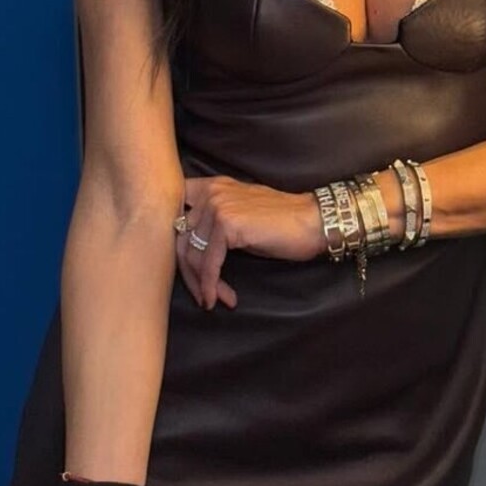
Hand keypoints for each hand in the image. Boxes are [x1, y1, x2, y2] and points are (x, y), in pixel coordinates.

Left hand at [177, 176, 323, 309]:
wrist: (313, 222)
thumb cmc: (281, 224)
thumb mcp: (241, 214)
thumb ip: (214, 221)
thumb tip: (189, 249)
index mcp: (213, 186)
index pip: (174, 211)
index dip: (173, 241)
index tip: (187, 268)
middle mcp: (211, 192)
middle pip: (181, 239)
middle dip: (189, 273)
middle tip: (202, 294)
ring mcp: (218, 206)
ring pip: (192, 254)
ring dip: (202, 284)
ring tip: (214, 300)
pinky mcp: (227, 224)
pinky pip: (208, 263)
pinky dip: (211, 285)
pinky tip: (218, 298)